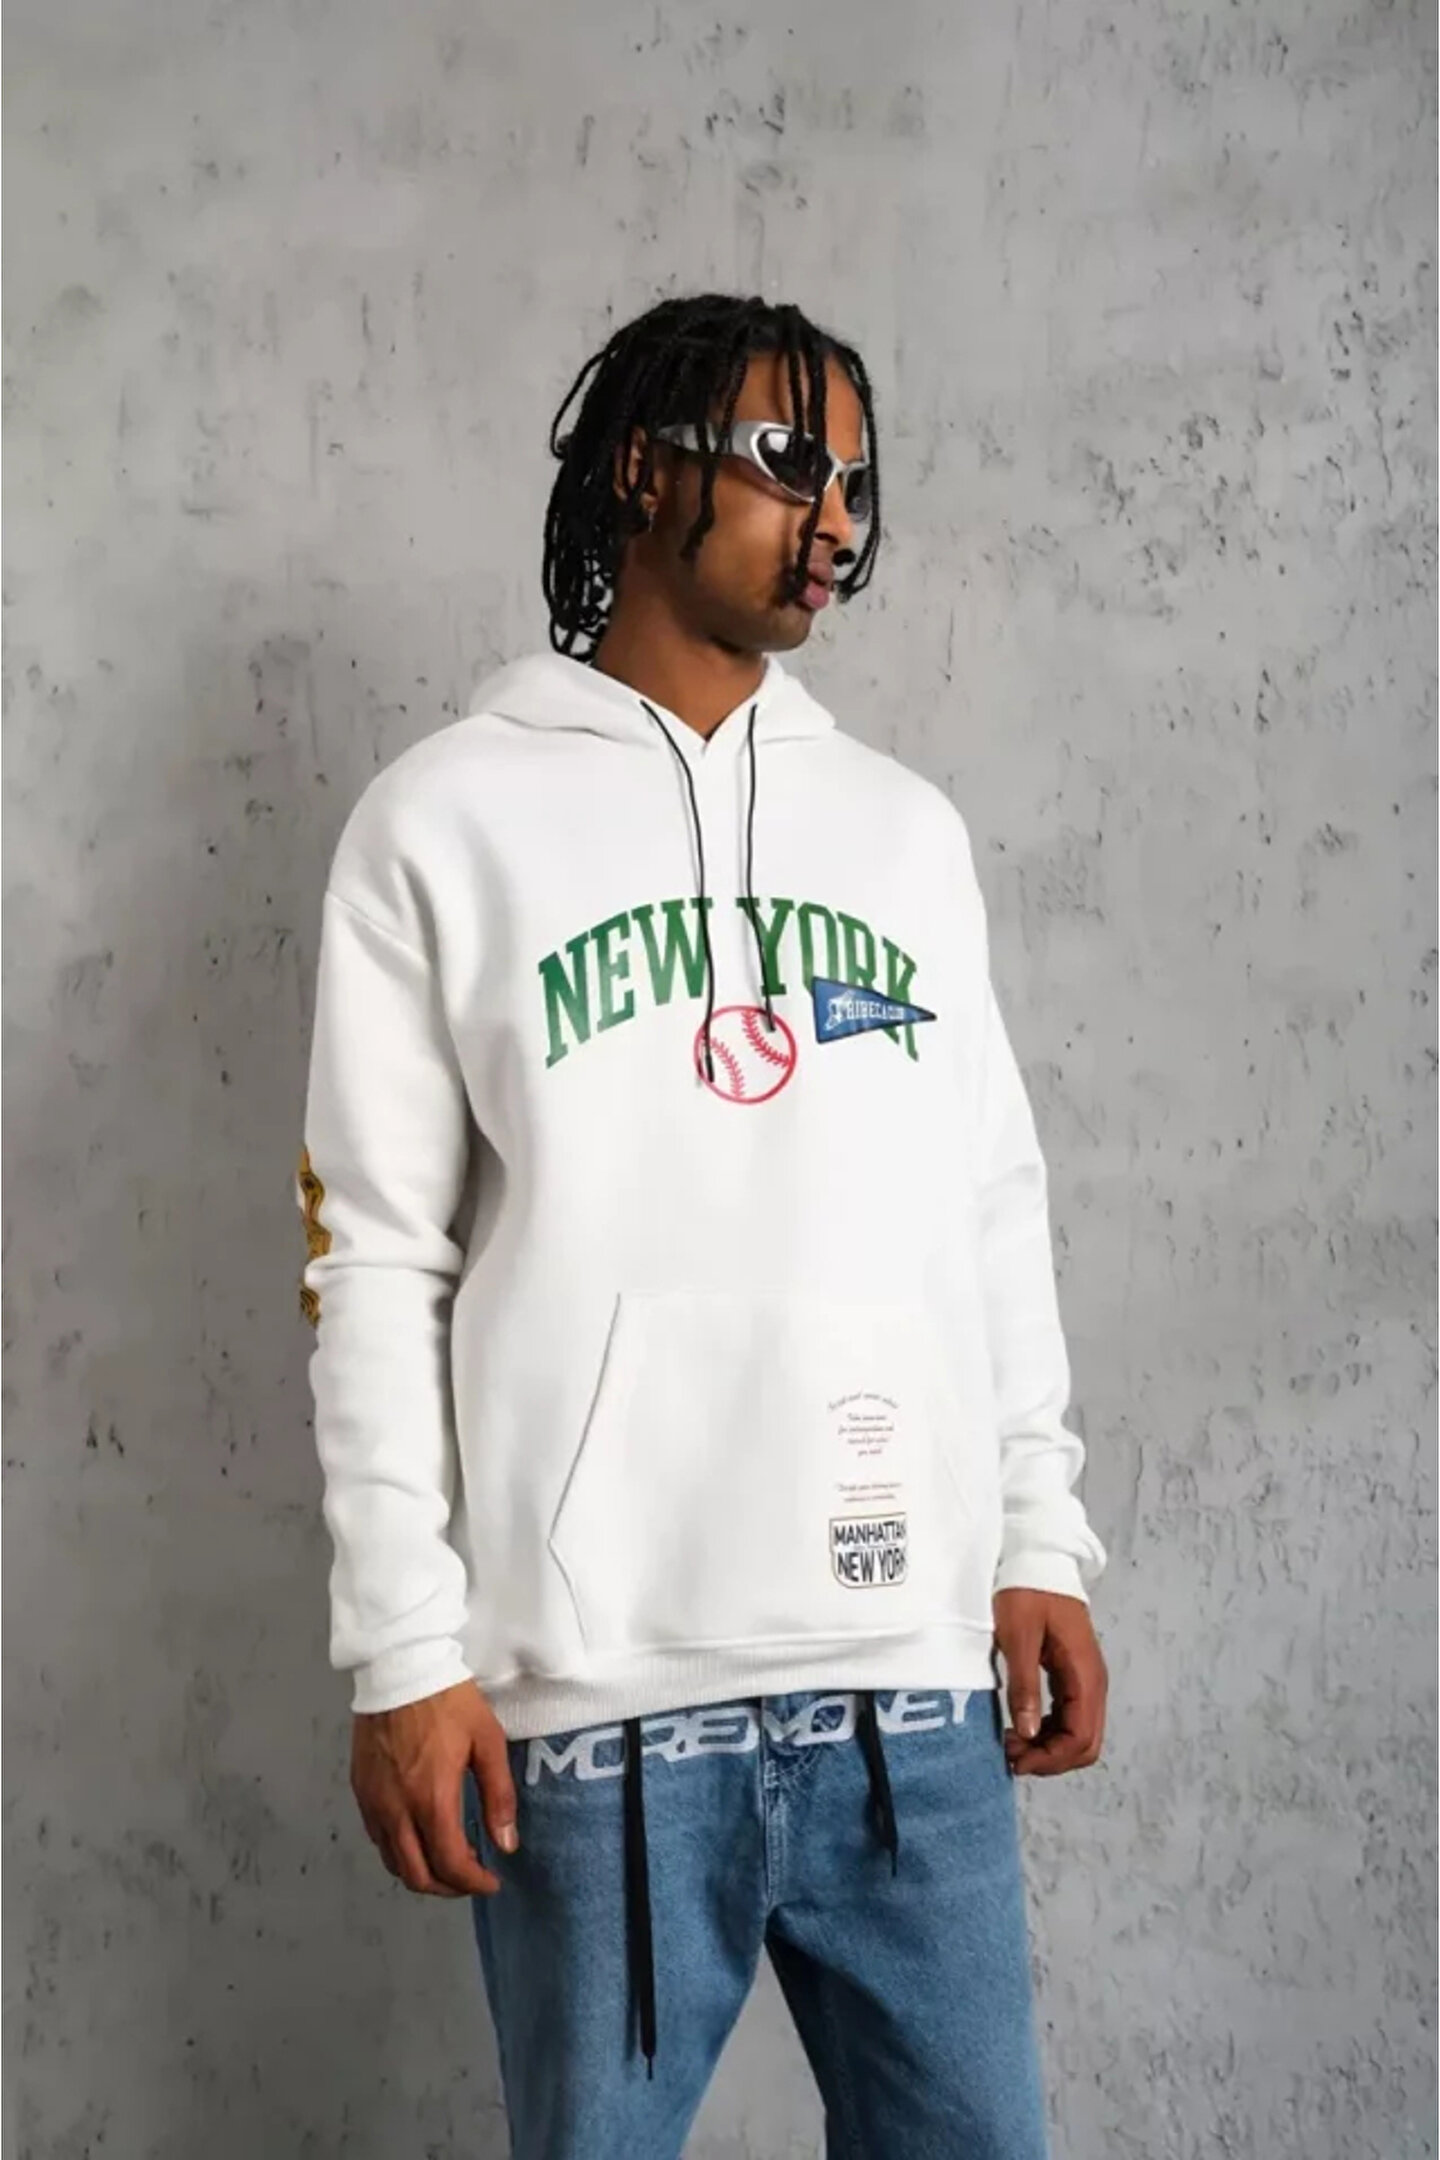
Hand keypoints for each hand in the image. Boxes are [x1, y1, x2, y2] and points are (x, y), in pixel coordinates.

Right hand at [350, 1679, 518, 1896]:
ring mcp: (372, 1802)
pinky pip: (377, 1838)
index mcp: (430, 1800)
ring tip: (448, 1860)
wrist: (400, 1667)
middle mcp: (395, 1811)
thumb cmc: (448, 1701)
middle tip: (470, 1878)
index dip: (473, 1883)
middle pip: (416, 1875)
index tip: (491, 1881)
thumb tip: (505, 1844)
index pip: (449, 1865)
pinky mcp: (360, 1789)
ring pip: (393, 1861)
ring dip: (422, 1872)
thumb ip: (498, 1796)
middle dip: (447, 1887)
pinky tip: (420, 1835)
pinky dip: (400, 1851)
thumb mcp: (487, 1741)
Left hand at [993, 1588, 1107, 1776]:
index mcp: (1085, 1674)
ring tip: (1012, 1742)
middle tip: (1011, 1754)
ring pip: (1078, 1733)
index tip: (1016, 1760)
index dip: (1051, 1759)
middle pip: (1086, 1744)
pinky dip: (1049, 1730)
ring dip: (1049, 1747)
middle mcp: (1092, 1682)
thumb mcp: (1018, 1636)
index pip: (1080, 1738)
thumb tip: (1028, 1733)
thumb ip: (1024, 1685)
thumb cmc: (1027, 1590)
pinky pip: (1069, 1716)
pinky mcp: (1073, 1675)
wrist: (1038, 1558)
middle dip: (1050, 1759)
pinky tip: (1022, 1726)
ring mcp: (1085, 1679)